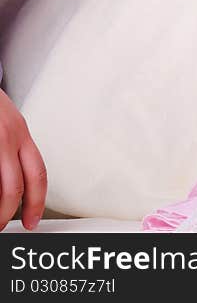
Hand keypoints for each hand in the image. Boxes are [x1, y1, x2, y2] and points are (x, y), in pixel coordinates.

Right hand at [0, 89, 46, 231]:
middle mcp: (7, 136)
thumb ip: (12, 149)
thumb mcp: (6, 125)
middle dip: (7, 212)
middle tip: (1, 227)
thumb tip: (14, 185)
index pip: (37, 173)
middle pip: (14, 185)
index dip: (36, 202)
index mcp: (20, 133)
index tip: (32, 220)